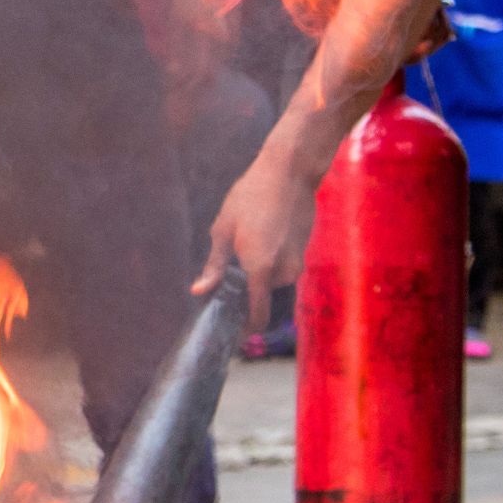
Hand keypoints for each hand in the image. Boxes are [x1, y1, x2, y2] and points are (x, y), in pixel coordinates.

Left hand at [194, 145, 317, 330]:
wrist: (291, 170)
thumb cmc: (252, 196)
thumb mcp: (224, 229)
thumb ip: (214, 265)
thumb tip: (199, 292)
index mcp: (260, 269)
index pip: (256, 315)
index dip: (245, 328)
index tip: (232, 331)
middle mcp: (283, 272)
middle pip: (263, 298)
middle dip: (248, 294)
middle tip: (229, 275)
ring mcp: (297, 262)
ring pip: (273, 282)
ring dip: (259, 276)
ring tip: (244, 248)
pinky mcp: (304, 251)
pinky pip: (283, 268)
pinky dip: (270, 263)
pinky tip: (260, 239)